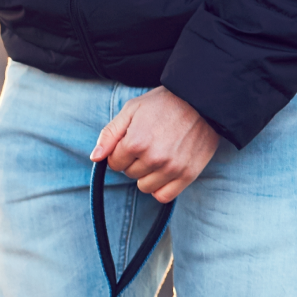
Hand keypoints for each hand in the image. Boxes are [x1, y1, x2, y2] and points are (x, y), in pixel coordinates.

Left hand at [90, 87, 219, 203]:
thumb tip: (95, 158)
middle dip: (134, 161)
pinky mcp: (188, 175)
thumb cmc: (164, 102)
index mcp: (136, 142)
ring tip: (157, 156)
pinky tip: (164, 172)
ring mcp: (172, 168)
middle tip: (149, 143)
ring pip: (144, 187)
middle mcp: (153, 158)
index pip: (114, 163)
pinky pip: (164, 196)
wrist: (201, 100)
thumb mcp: (131, 109)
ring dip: (146, 175)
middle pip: (129, 174)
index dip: (120, 152)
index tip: (132, 140)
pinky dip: (160, 188)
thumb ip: (109, 134)